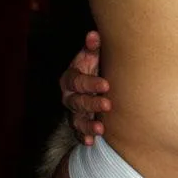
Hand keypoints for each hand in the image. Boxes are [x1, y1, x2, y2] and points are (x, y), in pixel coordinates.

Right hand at [59, 31, 110, 145]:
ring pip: (76, 119)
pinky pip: (78, 132)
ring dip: (87, 124)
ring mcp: (72, 111)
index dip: (90, 83)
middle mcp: (69, 96)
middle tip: (108, 104)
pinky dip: (83, 137)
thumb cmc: (93, 65)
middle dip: (92, 103)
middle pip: (77, 101)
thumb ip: (93, 47)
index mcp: (70, 78)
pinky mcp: (78, 123)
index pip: (78, 81)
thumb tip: (94, 35)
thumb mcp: (91, 56)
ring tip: (100, 129)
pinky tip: (91, 142)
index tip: (106, 84)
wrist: (92, 81)